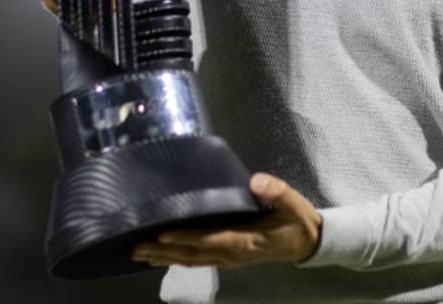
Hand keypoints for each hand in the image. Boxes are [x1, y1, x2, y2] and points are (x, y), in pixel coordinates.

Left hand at [131, 173, 321, 268]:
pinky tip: (162, 256)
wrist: (307, 243)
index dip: (184, 238)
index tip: (160, 234)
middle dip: (163, 251)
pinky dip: (177, 259)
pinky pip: (198, 260)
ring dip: (165, 258)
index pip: (209, 240)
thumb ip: (276, 191)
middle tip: (135, 247)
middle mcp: (233, 254)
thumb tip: (255, 180)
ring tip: (138, 254)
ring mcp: (229, 259)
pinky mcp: (228, 258)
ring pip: (192, 261)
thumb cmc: (297, 220)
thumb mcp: (293, 203)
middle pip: (192, 254)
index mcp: (246, 240)